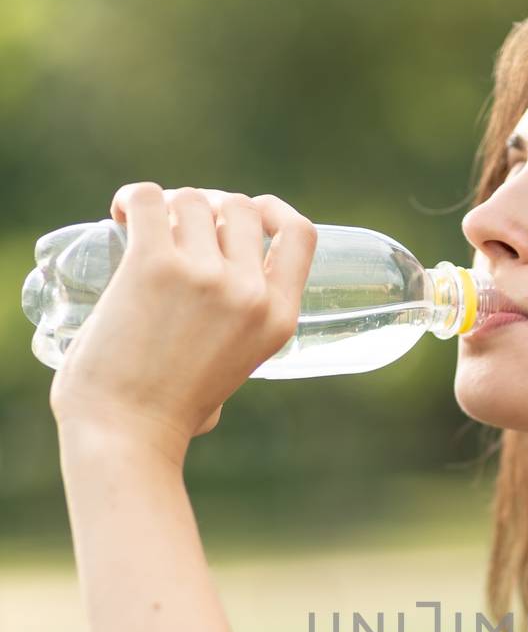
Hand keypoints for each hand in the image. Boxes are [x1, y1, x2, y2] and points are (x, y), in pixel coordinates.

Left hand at [48, 183, 317, 466]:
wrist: (125, 434)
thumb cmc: (168, 416)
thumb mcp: (233, 371)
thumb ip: (234, 335)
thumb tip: (207, 316)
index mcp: (278, 319)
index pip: (300, 234)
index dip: (273, 211)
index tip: (246, 212)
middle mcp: (248, 294)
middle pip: (241, 207)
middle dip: (209, 208)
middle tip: (176, 230)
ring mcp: (203, 276)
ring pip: (192, 200)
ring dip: (168, 208)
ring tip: (143, 231)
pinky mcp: (153, 264)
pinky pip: (150, 197)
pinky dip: (134, 198)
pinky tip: (123, 215)